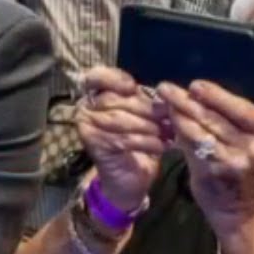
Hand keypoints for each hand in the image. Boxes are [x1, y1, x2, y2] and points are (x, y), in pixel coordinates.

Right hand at [78, 67, 166, 211]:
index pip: (96, 77)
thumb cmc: (137, 142)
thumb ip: (143, 102)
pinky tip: (161, 147)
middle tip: (168, 119)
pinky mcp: (93, 143)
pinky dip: (146, 143)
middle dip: (146, 109)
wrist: (128, 177)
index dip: (114, 78)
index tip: (133, 87)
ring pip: (120, 119)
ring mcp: (86, 126)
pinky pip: (123, 139)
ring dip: (149, 128)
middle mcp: (85, 108)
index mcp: (94, 95)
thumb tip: (165, 96)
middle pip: (114, 99)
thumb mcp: (141, 116)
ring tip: (168, 134)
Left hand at [158, 81, 253, 237]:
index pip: (243, 110)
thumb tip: (193, 97)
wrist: (242, 213)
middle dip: (188, 100)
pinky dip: (178, 132)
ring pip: (201, 130)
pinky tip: (167, 123)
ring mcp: (235, 160)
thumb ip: (224, 123)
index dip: (218, 96)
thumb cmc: (243, 172)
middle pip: (217, 118)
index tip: (195, 85)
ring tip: (161, 100)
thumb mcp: (244, 144)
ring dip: (178, 113)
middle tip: (165, 87)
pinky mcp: (214, 171)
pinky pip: (191, 146)